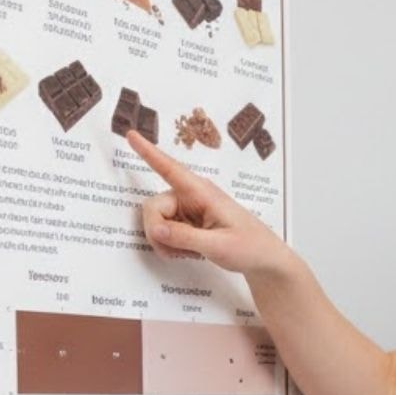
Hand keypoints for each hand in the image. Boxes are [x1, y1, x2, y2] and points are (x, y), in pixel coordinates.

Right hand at [127, 131, 293, 277]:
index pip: (170, 169)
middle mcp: (191, 196)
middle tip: (175, 251)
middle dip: (157, 231)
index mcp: (202, 192)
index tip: (131, 134)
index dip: (148, 152)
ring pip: (156, 222)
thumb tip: (156, 229)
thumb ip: (185, 237)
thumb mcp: (218, 245)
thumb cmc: (250, 247)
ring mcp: (188, 210)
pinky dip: (171, 245)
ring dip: (166, 242)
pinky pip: (164, 232)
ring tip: (190, 251)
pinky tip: (189, 252)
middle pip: (153, 207)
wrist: (264, 260)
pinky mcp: (187, 222)